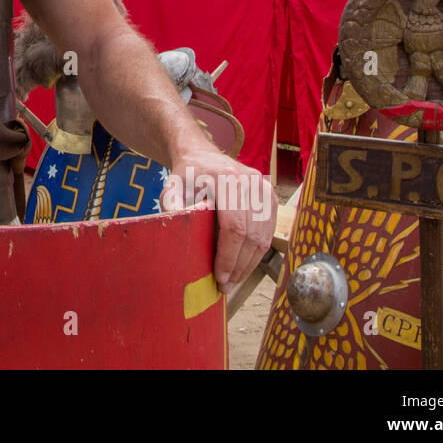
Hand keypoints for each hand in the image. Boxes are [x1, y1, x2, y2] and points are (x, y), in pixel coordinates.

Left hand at [160, 142, 275, 292]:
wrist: (202, 156)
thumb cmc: (186, 176)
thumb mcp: (172, 188)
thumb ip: (172, 207)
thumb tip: (176, 233)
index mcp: (227, 180)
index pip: (235, 227)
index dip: (229, 256)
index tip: (219, 277)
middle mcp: (251, 183)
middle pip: (251, 237)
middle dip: (238, 266)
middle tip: (225, 286)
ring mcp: (264, 190)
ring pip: (263, 238)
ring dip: (249, 264)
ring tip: (233, 280)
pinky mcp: (270, 197)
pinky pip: (268, 233)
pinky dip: (257, 253)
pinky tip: (243, 265)